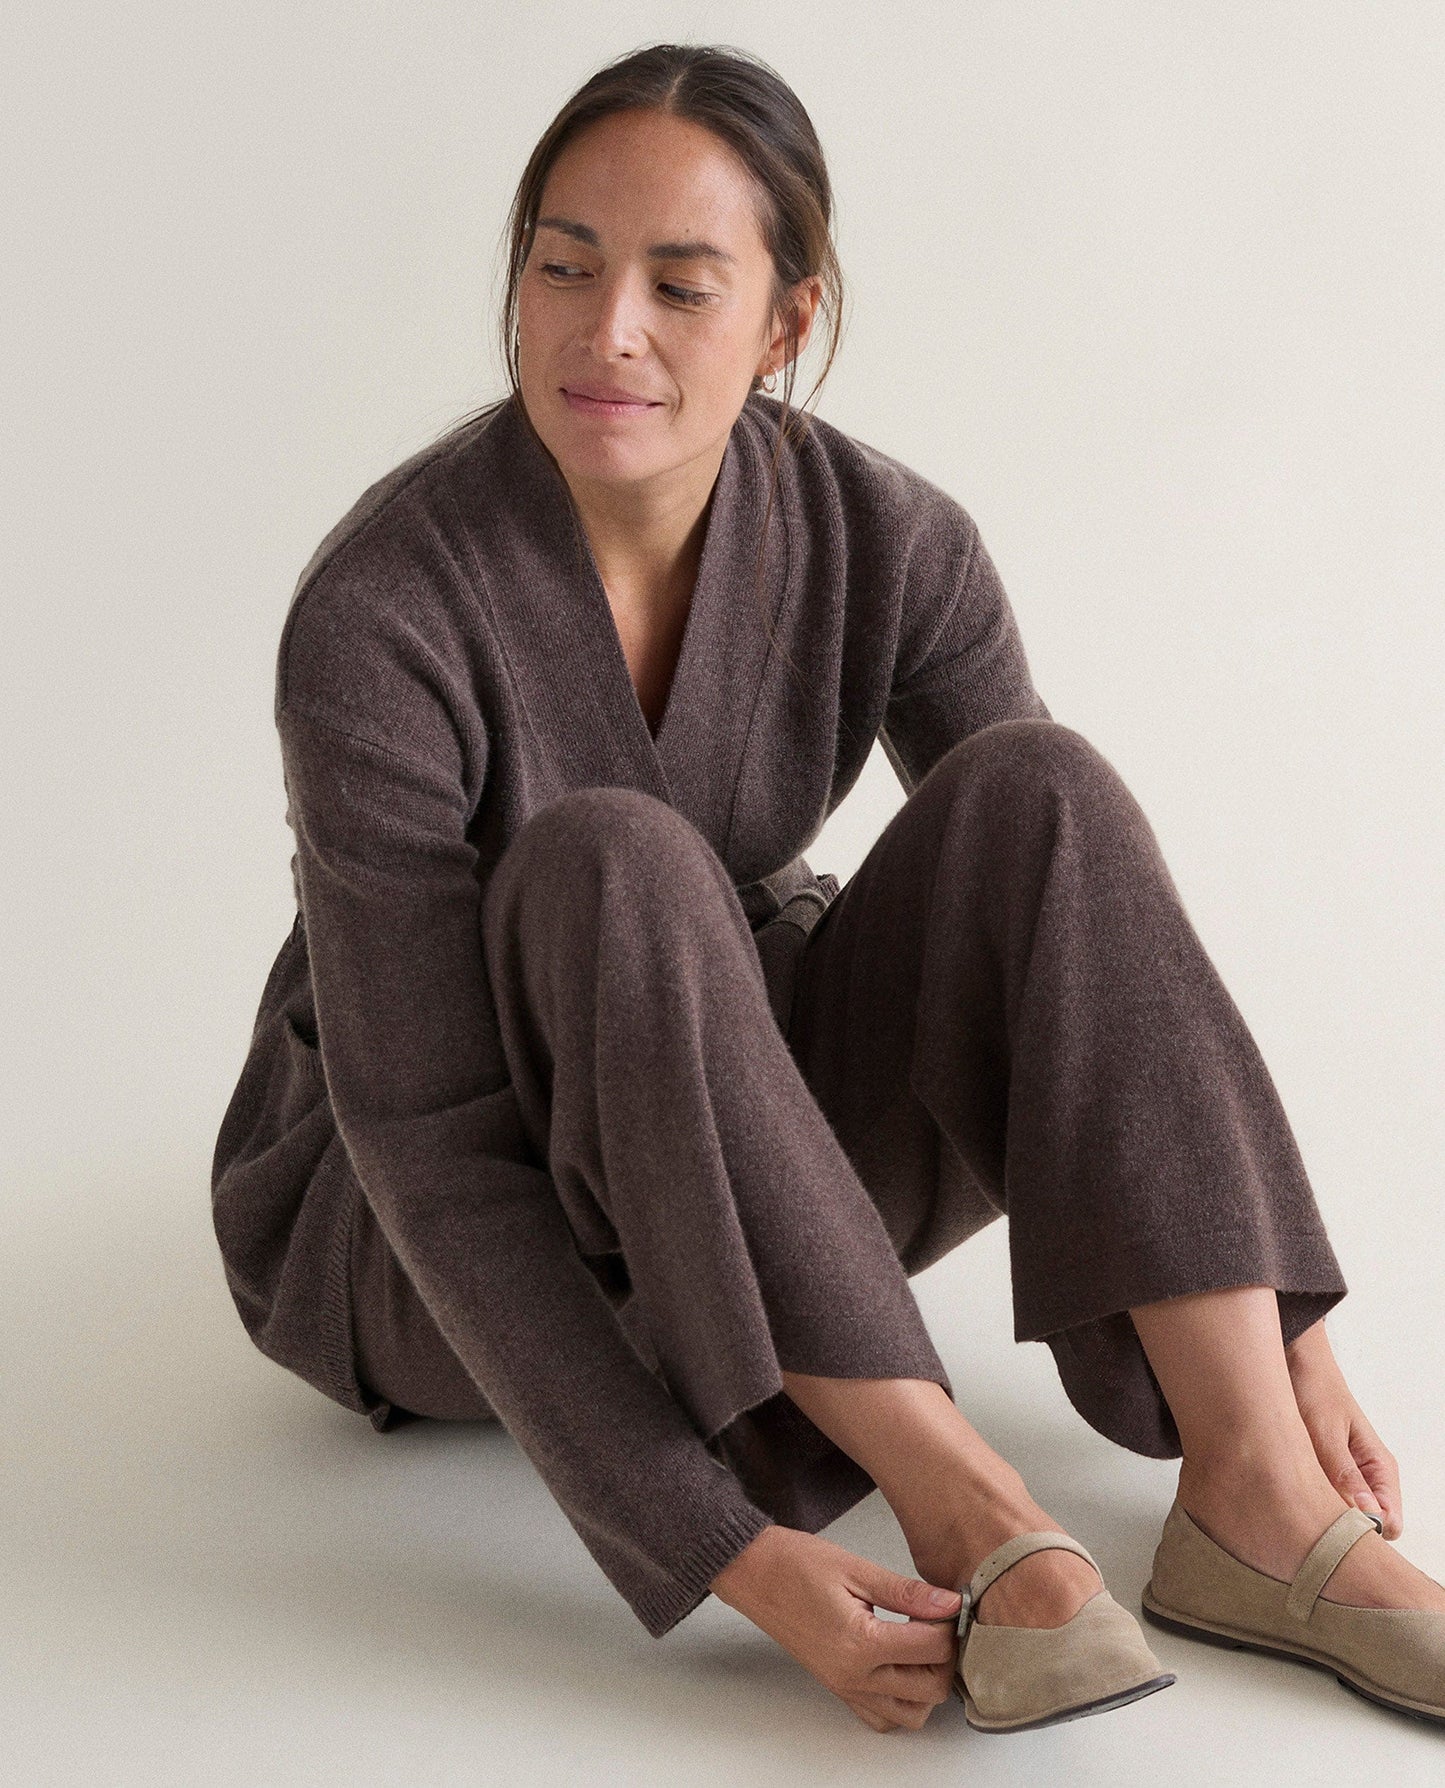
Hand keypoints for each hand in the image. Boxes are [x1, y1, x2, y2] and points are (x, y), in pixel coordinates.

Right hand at [711, 1525, 962, 1730]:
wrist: (753, 1573)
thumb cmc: (794, 1565)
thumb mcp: (856, 1568)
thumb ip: (907, 1592)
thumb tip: (948, 1603)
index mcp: (860, 1643)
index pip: (931, 1649)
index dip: (949, 1624)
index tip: (950, 1604)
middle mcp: (853, 1675)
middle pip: (930, 1689)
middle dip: (944, 1657)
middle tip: (939, 1623)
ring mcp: (845, 1687)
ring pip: (910, 1714)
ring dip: (926, 1684)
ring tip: (922, 1644)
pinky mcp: (838, 1688)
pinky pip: (880, 1717)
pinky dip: (900, 1701)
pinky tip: (900, 1665)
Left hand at [1286, 1322, 1402, 1539]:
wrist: (1292, 1359)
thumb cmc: (1314, 1387)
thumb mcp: (1324, 1430)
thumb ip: (1342, 1472)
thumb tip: (1366, 1514)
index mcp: (1380, 1467)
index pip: (1391, 1522)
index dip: (1368, 1533)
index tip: (1335, 1528)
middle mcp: (1367, 1476)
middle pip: (1367, 1526)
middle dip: (1342, 1530)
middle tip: (1308, 1522)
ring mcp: (1344, 1476)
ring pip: (1341, 1515)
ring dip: (1322, 1515)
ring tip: (1292, 1505)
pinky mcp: (1321, 1472)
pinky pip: (1322, 1500)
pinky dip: (1307, 1502)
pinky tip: (1284, 1495)